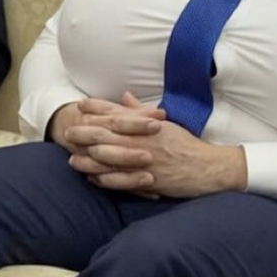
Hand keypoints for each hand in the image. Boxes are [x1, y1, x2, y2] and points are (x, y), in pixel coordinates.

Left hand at [64, 93, 246, 198]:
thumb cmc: (188, 146)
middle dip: (85, 131)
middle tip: (67, 131)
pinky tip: (92, 178)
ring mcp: (144, 160)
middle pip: (108, 133)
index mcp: (148, 125)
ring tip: (71, 158)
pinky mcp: (147, 178)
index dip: (98, 107)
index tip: (80, 104)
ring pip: (110, 157)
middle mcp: (143, 140)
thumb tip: (125, 97)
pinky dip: (105, 179)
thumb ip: (142, 112)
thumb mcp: (166, 125)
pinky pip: (121, 179)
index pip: (119, 112)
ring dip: (89, 158)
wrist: (208, 167)